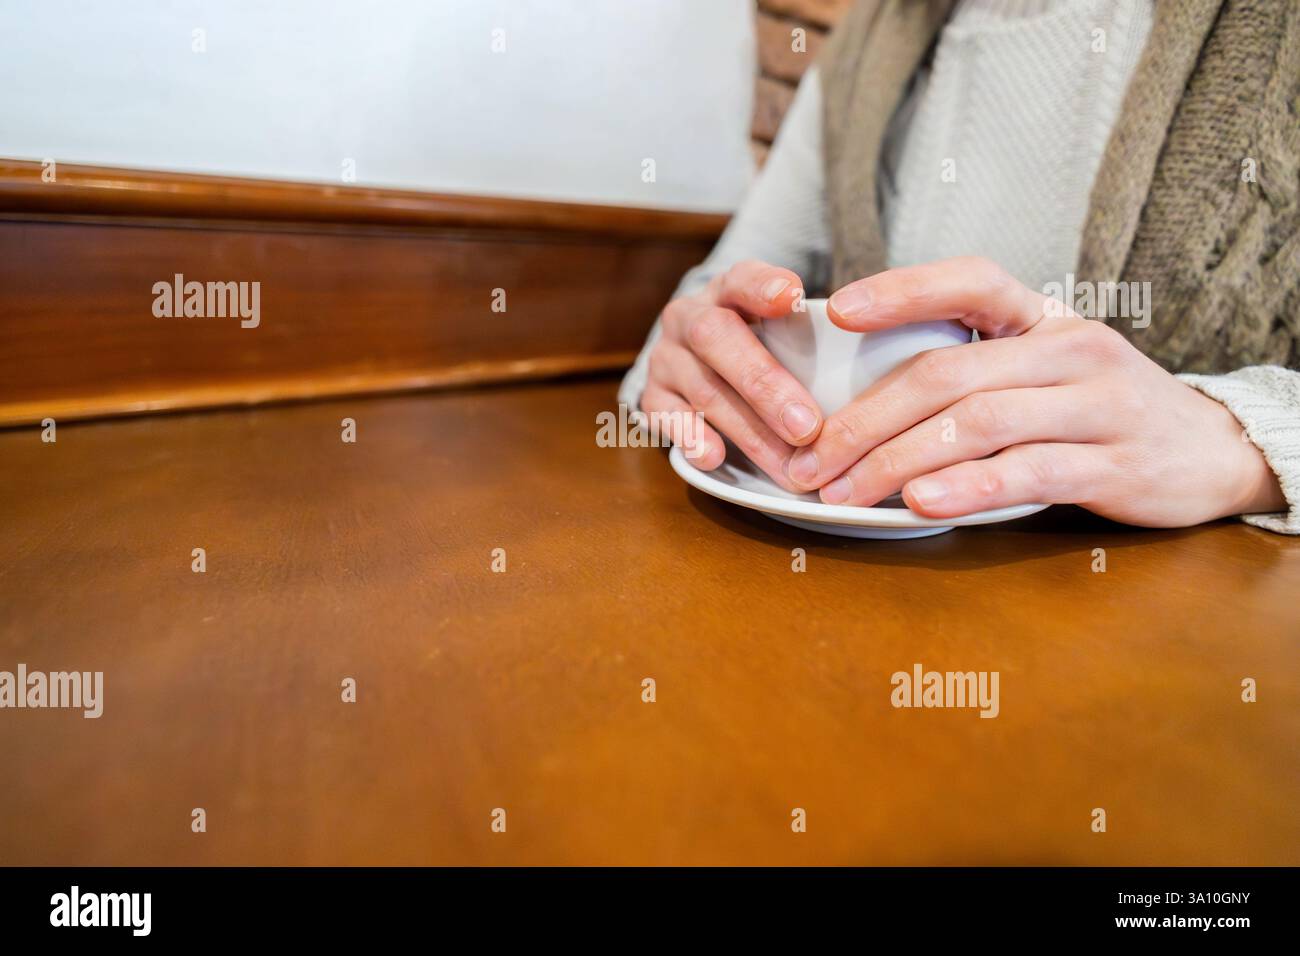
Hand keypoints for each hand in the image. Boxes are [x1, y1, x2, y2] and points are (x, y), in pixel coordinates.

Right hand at [641, 260, 822, 489]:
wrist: (696, 361)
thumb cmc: (758, 347)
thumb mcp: (779, 330)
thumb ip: (806, 341)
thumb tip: (860, 380)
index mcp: (728, 291)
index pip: (743, 279)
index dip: (764, 287)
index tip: (792, 296)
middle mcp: (690, 318)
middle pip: (717, 339)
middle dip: (764, 385)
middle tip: (807, 427)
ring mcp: (666, 357)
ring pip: (703, 388)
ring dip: (748, 430)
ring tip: (786, 465)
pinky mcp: (651, 395)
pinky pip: (666, 417)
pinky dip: (693, 437)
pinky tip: (716, 457)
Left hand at [784, 257, 1285, 526]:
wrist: (1211, 451)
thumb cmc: (1099, 411)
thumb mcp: (1045, 370)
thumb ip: (975, 371)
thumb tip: (863, 399)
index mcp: (1044, 318)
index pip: (970, 281)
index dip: (902, 290)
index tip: (836, 312)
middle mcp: (1071, 348)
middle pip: (947, 373)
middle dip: (864, 420)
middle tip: (809, 459)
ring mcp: (1097, 405)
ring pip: (978, 424)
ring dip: (897, 461)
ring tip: (843, 492)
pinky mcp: (1115, 465)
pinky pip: (1028, 472)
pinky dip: (968, 487)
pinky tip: (920, 503)